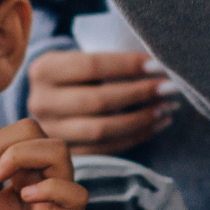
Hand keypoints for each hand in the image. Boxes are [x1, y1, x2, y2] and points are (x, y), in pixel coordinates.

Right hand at [29, 48, 177, 148]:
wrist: (52, 98)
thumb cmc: (79, 72)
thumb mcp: (82, 57)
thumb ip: (112, 60)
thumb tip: (158, 66)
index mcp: (44, 69)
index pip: (93, 65)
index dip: (128, 65)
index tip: (158, 64)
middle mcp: (40, 102)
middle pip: (98, 101)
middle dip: (139, 94)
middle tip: (169, 88)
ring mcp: (50, 131)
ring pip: (101, 130)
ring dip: (140, 119)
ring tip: (166, 108)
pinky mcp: (65, 152)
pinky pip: (105, 149)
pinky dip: (135, 137)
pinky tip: (157, 124)